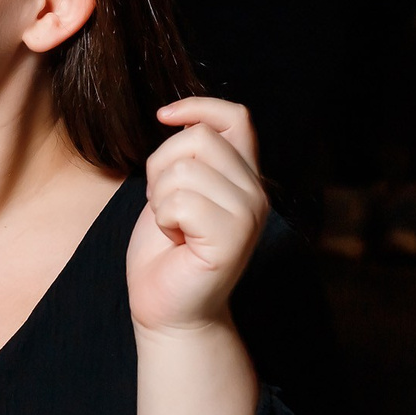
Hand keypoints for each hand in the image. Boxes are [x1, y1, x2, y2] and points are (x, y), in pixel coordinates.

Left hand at [127, 97, 269, 335]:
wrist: (167, 308)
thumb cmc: (165, 252)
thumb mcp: (174, 190)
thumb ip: (189, 158)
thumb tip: (181, 117)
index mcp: (243, 176)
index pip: (236, 117)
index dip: (199, 106)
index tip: (163, 116)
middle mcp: (255, 191)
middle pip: (198, 138)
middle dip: (162, 167)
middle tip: (165, 207)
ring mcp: (248, 214)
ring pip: (183, 170)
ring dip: (160, 199)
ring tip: (173, 227)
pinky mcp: (233, 237)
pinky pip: (180, 201)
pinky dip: (163, 219)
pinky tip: (176, 240)